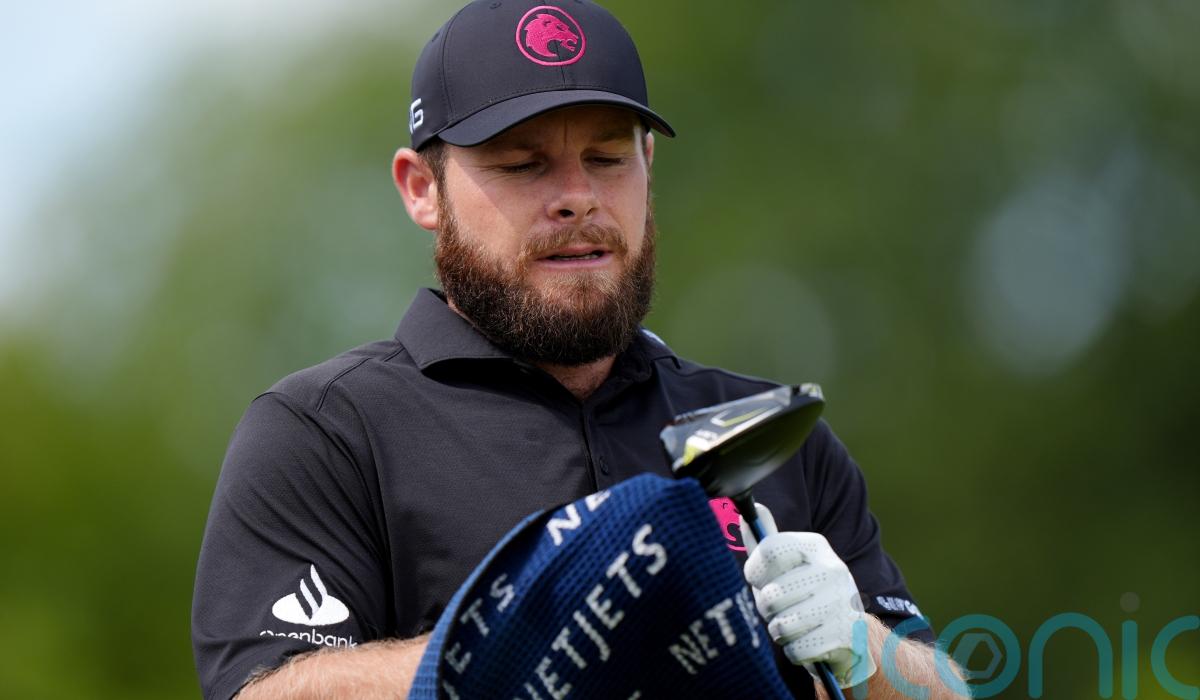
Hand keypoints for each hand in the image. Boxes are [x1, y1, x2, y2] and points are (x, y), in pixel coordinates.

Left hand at [740, 504, 875, 687]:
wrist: (851, 633)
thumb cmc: (804, 595)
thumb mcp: (786, 566)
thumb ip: (765, 541)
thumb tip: (755, 506)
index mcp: (815, 545)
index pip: (769, 551)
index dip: (754, 572)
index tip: (759, 580)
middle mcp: (832, 568)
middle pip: (770, 595)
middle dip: (766, 609)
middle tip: (779, 608)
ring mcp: (842, 601)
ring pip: (782, 625)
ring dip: (780, 631)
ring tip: (792, 625)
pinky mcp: (846, 634)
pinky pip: (797, 649)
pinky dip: (795, 651)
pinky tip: (807, 641)